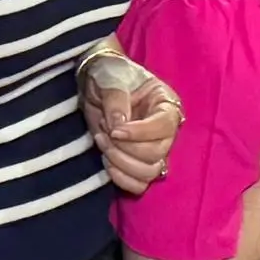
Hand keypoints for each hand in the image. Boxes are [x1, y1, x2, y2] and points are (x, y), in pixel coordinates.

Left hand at [81, 45, 182, 192]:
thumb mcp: (111, 78)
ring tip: (103, 143)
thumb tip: (119, 127)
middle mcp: (165, 130)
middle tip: (104, 133)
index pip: (164, 127)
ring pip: (149, 173)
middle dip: (125, 148)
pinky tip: (106, 162)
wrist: (94, 83)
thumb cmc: (108, 74)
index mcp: (165, 104)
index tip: (114, 130)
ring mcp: (153, 149)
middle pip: (157, 154)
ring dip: (121, 163)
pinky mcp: (137, 163)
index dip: (140, 133)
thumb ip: (116, 100)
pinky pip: (139, 185)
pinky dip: (121, 178)